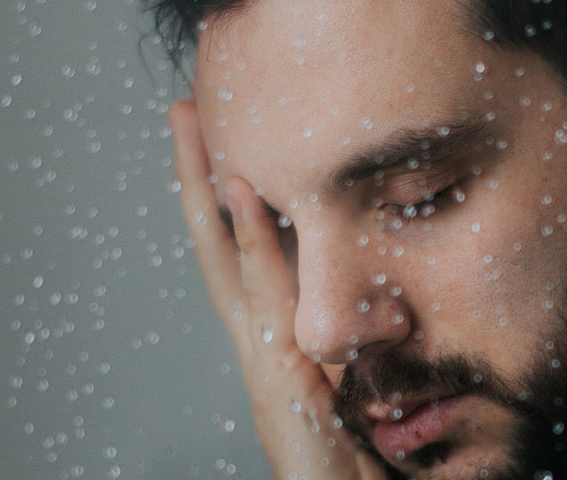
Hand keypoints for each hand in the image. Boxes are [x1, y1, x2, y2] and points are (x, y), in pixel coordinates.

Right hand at [168, 100, 387, 479]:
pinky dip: (247, 242)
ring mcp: (265, 368)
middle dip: (197, 181)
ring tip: (198, 126)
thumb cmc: (366, 471)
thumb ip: (361, 356)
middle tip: (184, 112)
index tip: (232, 147)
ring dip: (210, 191)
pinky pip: (262, 298)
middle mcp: (264, 353)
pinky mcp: (279, 386)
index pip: (251, 264)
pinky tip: (241, 191)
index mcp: (283, 353)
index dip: (235, 208)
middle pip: (217, 251)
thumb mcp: (367, 398)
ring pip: (226, 264)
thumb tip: (382, 314)